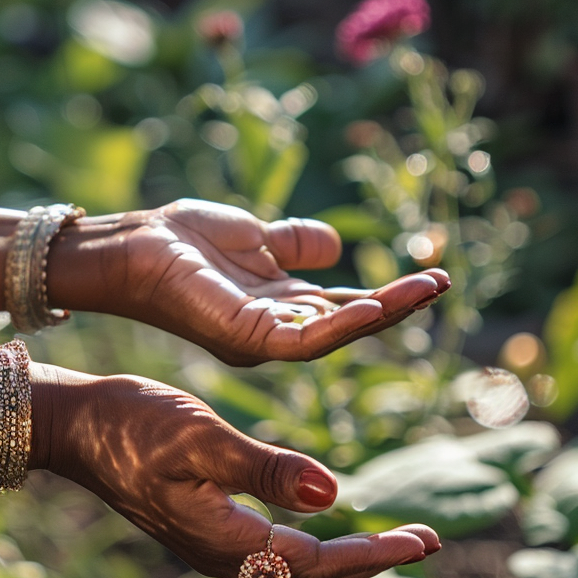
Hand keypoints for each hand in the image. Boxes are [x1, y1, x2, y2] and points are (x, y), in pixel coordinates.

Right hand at [36, 371, 440, 577]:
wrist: (75, 426)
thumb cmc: (133, 423)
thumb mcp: (203, 438)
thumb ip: (266, 469)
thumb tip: (336, 494)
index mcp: (223, 539)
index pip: (317, 563)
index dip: (374, 555)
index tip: (423, 542)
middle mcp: (220, 553)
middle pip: (311, 574)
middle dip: (371, 560)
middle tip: (425, 542)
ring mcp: (209, 541)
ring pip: (293, 564)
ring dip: (346, 553)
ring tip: (389, 539)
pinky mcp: (203, 522)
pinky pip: (272, 547)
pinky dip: (313, 539)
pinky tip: (326, 516)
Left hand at [49, 199, 448, 365]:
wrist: (135, 243)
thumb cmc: (185, 240)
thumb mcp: (255, 236)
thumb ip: (293, 243)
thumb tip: (339, 247)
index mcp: (281, 307)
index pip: (344, 306)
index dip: (388, 294)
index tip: (429, 275)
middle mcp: (277, 330)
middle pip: (349, 322)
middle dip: (398, 305)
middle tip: (442, 283)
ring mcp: (262, 338)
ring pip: (335, 332)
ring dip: (382, 312)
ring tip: (426, 288)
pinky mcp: (245, 338)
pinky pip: (301, 340)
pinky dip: (339, 325)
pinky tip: (371, 303)